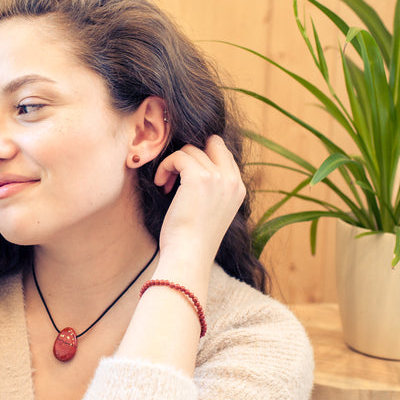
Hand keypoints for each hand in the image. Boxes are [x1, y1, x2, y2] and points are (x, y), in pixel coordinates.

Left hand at [153, 135, 245, 276]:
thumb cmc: (192, 240)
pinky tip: (160, 184)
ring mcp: (217, 178)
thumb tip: (191, 166)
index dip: (201, 159)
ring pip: (191, 150)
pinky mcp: (198, 178)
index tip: (183, 176)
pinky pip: (178, 156)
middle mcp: (232, 181)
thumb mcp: (211, 210)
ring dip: (173, 164)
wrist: (189, 257)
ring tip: (165, 185)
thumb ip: (212, 188)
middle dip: (190, 153)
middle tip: (175, 173)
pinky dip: (165, 166)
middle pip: (212, 143)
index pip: (223, 153)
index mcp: (238, 189)